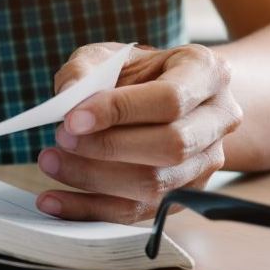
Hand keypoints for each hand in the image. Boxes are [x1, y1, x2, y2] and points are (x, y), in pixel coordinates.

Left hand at [35, 43, 242, 222]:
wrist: (168, 97)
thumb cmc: (136, 74)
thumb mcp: (110, 56)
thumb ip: (86, 69)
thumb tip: (68, 96)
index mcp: (207, 73)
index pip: (170, 99)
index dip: (119, 111)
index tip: (72, 118)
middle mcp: (219, 119)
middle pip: (171, 146)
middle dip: (107, 147)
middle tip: (60, 138)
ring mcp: (207, 162)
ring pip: (156, 185)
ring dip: (94, 178)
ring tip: (51, 161)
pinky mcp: (184, 195)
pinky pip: (138, 213)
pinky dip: (90, 209)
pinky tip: (54, 200)